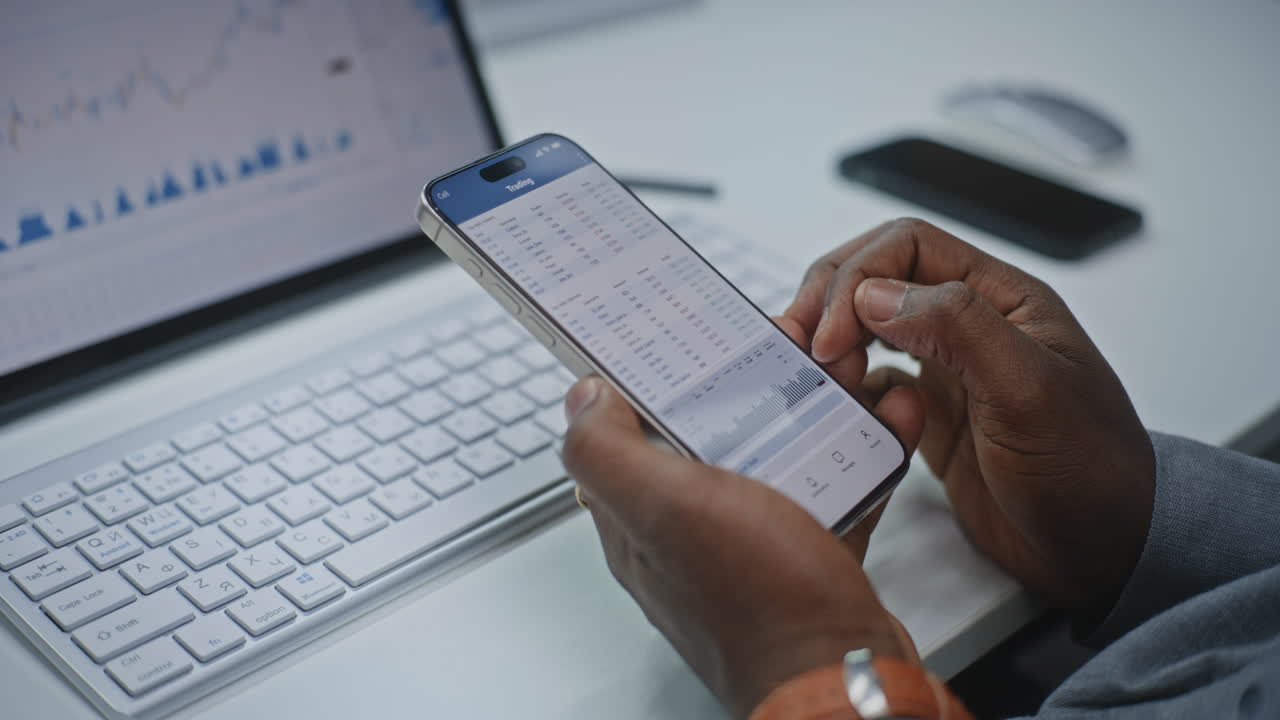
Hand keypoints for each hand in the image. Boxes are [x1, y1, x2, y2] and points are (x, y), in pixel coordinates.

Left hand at [561, 369, 923, 718]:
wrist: (844, 674)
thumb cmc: (760, 602)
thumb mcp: (665, 509)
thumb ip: (607, 452)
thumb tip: (581, 398)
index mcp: (640, 519)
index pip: (626, 433)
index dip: (648, 381)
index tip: (684, 341)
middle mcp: (689, 532)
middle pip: (704, 437)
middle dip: (740, 390)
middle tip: (780, 356)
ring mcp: (748, 545)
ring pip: (769, 458)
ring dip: (800, 416)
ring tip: (836, 383)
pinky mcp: (804, 555)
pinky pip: (824, 488)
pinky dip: (848, 456)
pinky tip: (873, 431)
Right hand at [784, 218, 1154, 617]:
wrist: (1103, 551)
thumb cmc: (1089, 471)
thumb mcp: (1029, 389)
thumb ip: (956, 327)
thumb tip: (874, 295)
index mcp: (1000, 299)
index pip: (907, 247)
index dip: (856, 278)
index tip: (831, 336)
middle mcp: (969, 325)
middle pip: (878, 278)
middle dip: (830, 302)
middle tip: (800, 346)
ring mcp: (947, 371)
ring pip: (868, 328)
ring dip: (833, 344)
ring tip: (815, 376)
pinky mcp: (931, 417)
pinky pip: (872, 385)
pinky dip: (846, 391)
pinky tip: (842, 409)